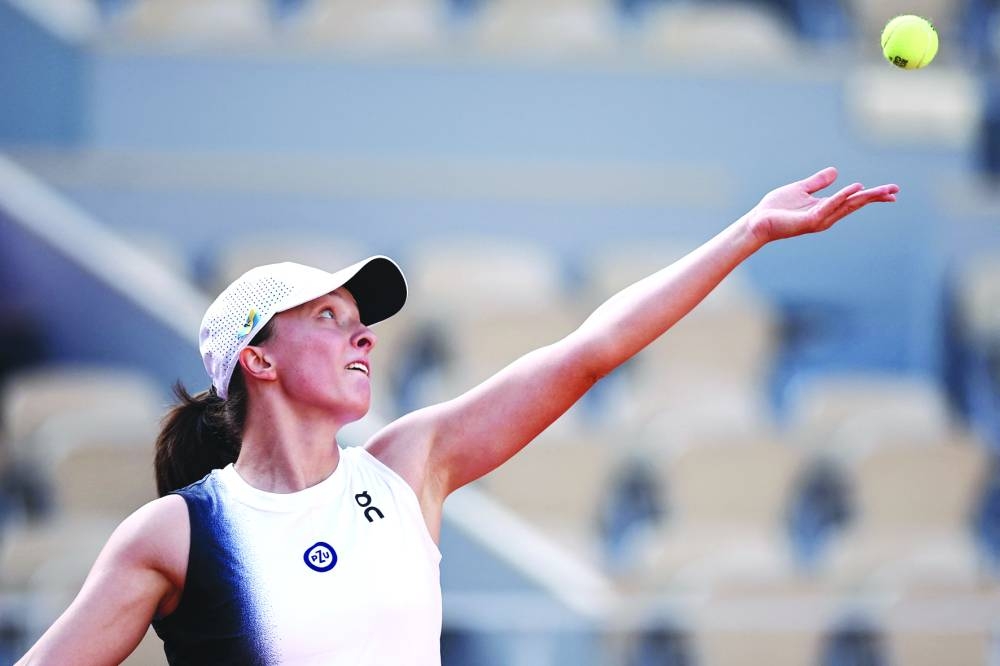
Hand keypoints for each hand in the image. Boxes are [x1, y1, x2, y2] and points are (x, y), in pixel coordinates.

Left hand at [745, 167, 898, 244]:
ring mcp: (819, 220)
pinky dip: (842, 197)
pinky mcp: (809, 221)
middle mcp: (826, 216)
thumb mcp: (800, 189)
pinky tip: (855, 189)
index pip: (853, 200)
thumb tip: (835, 171)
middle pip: (855, 204)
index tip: (891, 191)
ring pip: (847, 206)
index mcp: (825, 208)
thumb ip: (818, 182)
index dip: (871, 195)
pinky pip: (829, 207)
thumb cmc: (776, 208)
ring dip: (865, 197)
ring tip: (884, 191)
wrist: (758, 221)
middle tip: (895, 190)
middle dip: (875, 197)